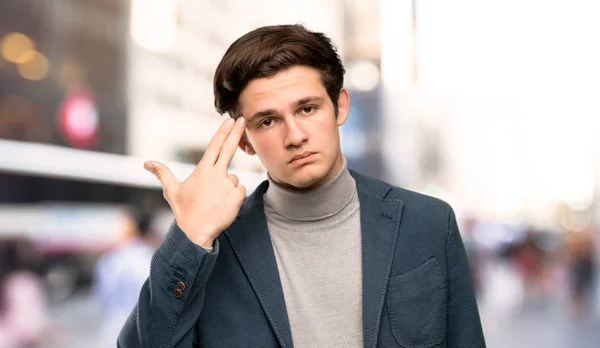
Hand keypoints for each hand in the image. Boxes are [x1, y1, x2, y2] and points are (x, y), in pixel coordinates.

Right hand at [144, 117, 246, 247]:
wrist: (196, 233)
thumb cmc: (184, 211)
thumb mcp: (171, 191)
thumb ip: (162, 173)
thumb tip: (146, 163)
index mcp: (202, 170)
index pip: (214, 146)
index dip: (223, 131)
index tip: (231, 120)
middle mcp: (216, 174)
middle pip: (229, 149)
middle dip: (237, 133)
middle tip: (243, 119)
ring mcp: (228, 185)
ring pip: (233, 178)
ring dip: (227, 186)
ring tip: (214, 201)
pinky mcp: (237, 196)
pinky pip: (239, 190)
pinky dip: (234, 196)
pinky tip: (223, 205)